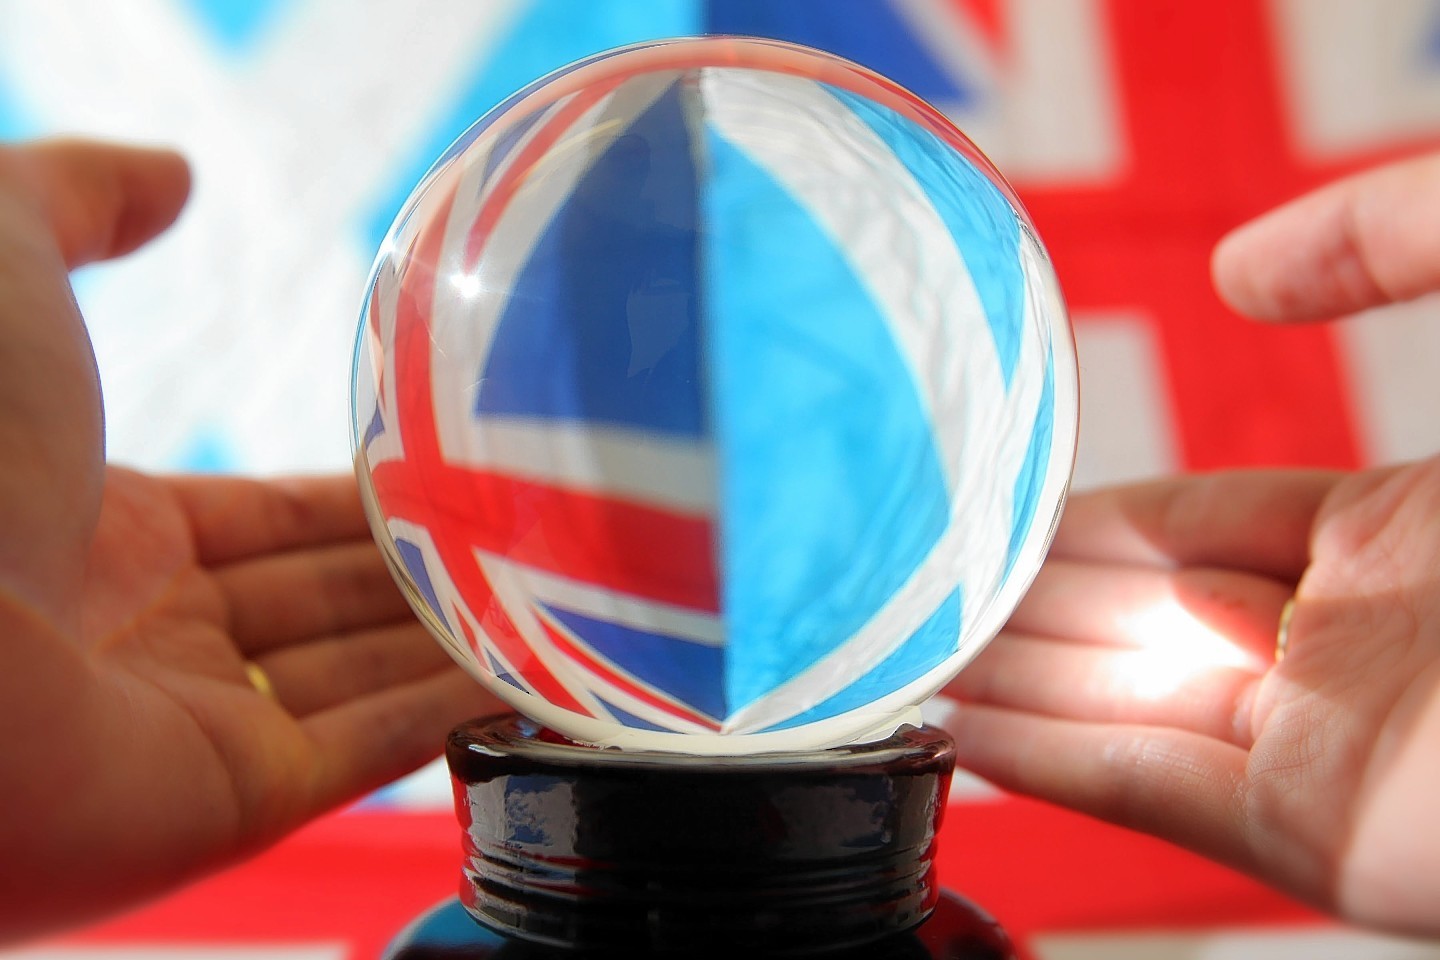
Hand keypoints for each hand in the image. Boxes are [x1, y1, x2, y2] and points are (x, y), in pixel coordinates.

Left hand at [0, 140, 497, 941]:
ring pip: (365, 675)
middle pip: (330, 597)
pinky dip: (456, 714)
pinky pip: (370, 751)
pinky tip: (538, 672)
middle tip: (541, 530)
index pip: (272, 518)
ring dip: (461, 637)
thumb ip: (77, 200)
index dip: (366, 493)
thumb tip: (175, 173)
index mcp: (104, 531)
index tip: (459, 469)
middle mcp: (154, 634)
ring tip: (570, 596)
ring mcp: (194, 725)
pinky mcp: (233, 801)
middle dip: (433, 565)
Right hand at [941, 152, 1439, 934]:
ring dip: (1003, 686)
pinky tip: (953, 725)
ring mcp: (1338, 743)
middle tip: (897, 579)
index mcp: (1398, 536)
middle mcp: (1354, 643)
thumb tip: (1234, 269)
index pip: (1186, 528)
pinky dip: (1043, 764)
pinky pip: (1150, 792)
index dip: (1074, 521)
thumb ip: (1400, 235)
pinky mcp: (1328, 837)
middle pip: (1137, 621)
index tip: (976, 508)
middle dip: (1015, 602)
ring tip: (888, 651)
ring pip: (1121, 708)